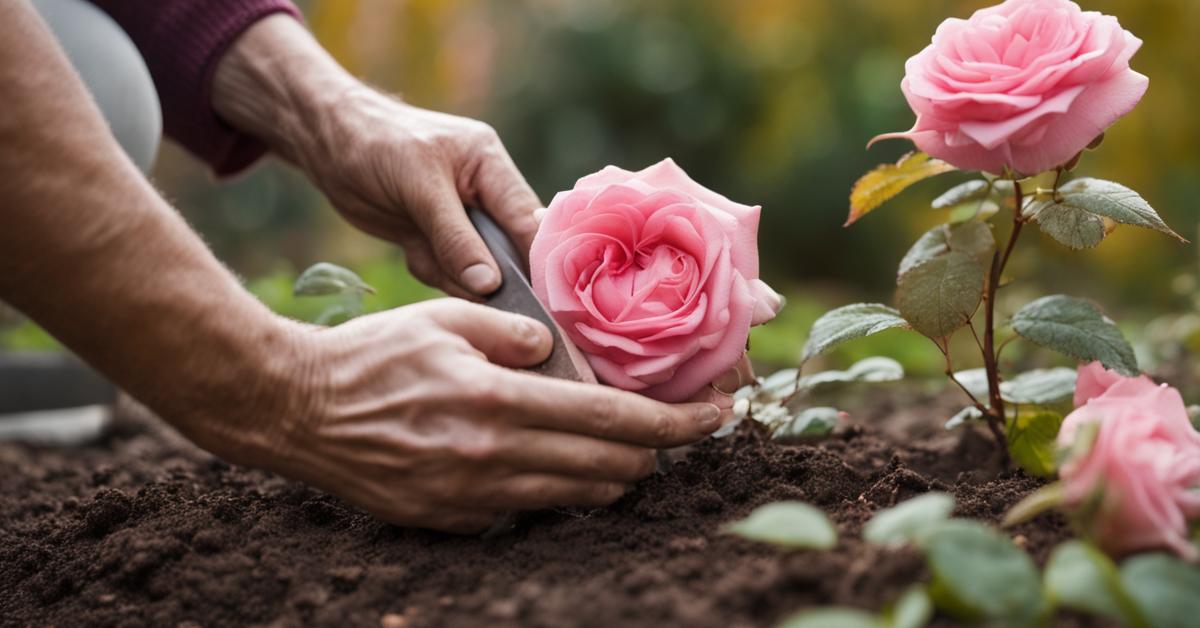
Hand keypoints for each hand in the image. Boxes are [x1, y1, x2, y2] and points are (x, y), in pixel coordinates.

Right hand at [210, 299, 722, 533]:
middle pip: (611, 467)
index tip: (719, 416)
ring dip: (616, 475)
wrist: (299, 411)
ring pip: (578, 498)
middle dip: (657, 452)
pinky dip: (558, 490)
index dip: (679, 423)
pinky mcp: (453, 520)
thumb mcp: (446, 318)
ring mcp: (474, 497)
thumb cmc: (374, 354)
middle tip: (675, 430)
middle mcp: (495, 457)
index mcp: (502, 400)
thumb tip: (559, 353)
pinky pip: (529, 511)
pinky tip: (557, 464)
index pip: (617, 418)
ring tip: (629, 449)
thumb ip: (515, 330)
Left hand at [213, 16, 539, 298]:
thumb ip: (455, 237)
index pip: (528, 220)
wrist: (325, 142)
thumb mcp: (419, 187)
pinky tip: (410, 249)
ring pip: (476, 268)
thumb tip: (490, 284)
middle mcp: (484, 195)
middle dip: (489, 273)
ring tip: (422, 250)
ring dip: (452, 273)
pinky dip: (430, 270)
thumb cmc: (375, 145)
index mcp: (492, 166)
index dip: (538, 259)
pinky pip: (446, 272)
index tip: (539, 299)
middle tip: (478, 292)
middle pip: (508, 250)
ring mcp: (460, 220)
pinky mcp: (435, 239)